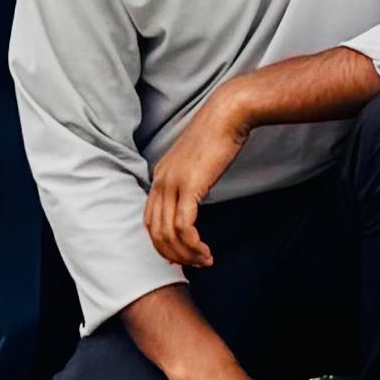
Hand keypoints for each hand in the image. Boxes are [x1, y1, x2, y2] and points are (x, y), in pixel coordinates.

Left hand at [146, 88, 254, 269]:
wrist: (228, 114)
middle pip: (155, 231)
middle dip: (172, 254)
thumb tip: (195, 199)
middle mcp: (161, 181)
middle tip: (192, 266)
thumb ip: (191, 180)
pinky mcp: (189, 187)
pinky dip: (193, 245)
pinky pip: (184, 227)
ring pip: (169, 234)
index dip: (161, 243)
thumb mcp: (197, 161)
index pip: (150, 220)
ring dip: (186, 254)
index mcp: (160, 175)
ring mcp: (172, 184)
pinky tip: (206, 251)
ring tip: (204, 261)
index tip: (180, 256)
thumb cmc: (219, 135)